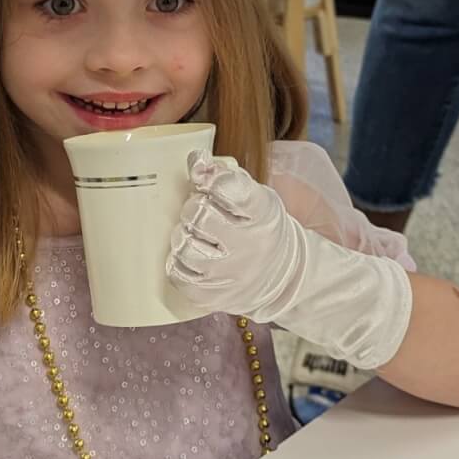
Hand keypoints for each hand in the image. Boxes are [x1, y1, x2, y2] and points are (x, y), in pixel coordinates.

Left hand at [167, 155, 412, 371]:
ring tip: (197, 236)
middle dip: (194, 208)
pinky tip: (193, 258)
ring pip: (185, 246)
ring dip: (184, 236)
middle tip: (202, 211)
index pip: (230, 188)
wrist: (281, 277)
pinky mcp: (213, 297)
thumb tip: (196, 161)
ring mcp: (231, 275)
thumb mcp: (254, 195)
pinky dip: (179, 262)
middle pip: (199, 215)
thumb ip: (223, 173)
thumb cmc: (259, 228)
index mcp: (262, 213)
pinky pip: (178, 274)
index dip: (212, 180)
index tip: (208, 181)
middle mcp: (249, 246)